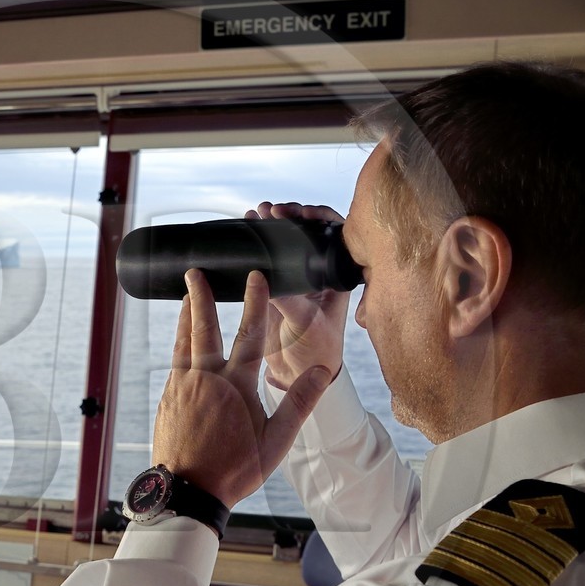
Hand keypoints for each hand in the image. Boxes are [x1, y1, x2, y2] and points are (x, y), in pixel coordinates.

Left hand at [151, 269, 331, 508]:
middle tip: (196, 271)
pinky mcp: (168, 399)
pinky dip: (178, 342)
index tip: (255, 275)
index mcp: (236, 385)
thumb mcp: (276, 440)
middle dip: (202, 296)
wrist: (188, 491)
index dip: (255, 301)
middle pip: (205, 328)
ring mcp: (183, 387)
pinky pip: (174, 361)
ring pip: (184, 342)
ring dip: (186, 315)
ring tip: (186, 295)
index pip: (249, 334)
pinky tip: (180, 339)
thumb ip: (299, 402)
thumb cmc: (235, 469)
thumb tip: (322, 371)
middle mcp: (206, 378)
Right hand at [251, 201, 351, 388]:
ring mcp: (297, 278)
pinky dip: (258, 243)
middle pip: (308, 232)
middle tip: (273, 210)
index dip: (319, 217)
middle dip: (291, 216)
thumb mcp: (306, 324)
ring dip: (272, 226)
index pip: (335, 234)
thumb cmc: (316, 352)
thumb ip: (289, 302)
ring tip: (255, 213)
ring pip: (287, 242)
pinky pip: (268, 258)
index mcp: (337, 278)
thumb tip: (267, 279)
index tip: (300, 213)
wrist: (298, 374)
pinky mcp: (276, 286)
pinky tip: (247, 230)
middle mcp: (319, 272)